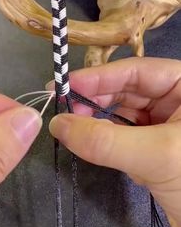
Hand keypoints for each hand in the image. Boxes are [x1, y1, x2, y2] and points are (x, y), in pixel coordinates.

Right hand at [48, 57, 180, 226]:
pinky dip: (109, 144)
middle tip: (64, 113)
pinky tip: (96, 149)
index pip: (136, 71)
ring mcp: (167, 128)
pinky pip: (126, 140)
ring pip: (124, 117)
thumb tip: (57, 124)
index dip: (97, 77)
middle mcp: (177, 102)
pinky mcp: (158, 152)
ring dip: (100, 124)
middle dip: (95, 101)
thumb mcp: (156, 155)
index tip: (63, 86)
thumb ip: (105, 139)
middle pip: (127, 92)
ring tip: (75, 131)